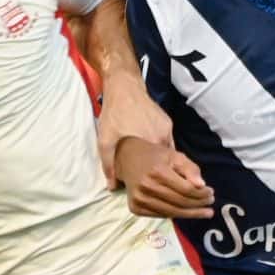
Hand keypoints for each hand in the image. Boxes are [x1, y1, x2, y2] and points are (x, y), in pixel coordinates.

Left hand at [97, 71, 173, 188]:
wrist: (124, 86)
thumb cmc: (114, 113)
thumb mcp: (105, 140)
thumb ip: (109, 164)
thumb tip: (112, 187)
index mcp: (152, 145)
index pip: (163, 171)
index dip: (159, 181)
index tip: (153, 186)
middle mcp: (165, 138)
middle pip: (168, 163)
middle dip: (161, 172)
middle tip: (151, 178)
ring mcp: (168, 129)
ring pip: (169, 152)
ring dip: (162, 160)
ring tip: (151, 166)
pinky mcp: (167, 121)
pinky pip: (168, 141)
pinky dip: (162, 148)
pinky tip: (151, 149)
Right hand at [116, 138, 212, 218]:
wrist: (127, 159)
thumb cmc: (155, 156)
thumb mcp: (175, 155)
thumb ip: (190, 168)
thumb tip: (201, 185)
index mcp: (158, 172)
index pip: (186, 189)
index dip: (201, 194)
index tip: (211, 193)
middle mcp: (146, 187)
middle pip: (180, 202)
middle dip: (199, 205)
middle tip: (210, 206)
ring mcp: (139, 199)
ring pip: (172, 212)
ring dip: (190, 214)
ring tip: (204, 212)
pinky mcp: (135, 208)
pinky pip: (161, 215)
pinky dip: (175, 214)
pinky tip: (186, 212)